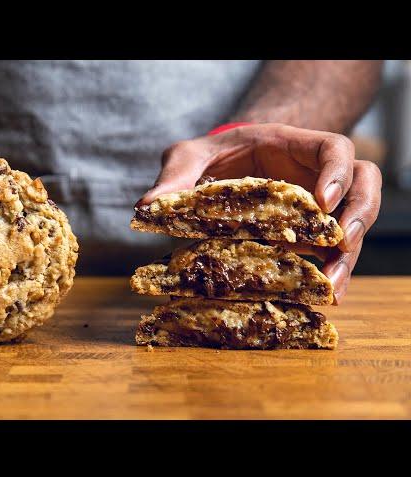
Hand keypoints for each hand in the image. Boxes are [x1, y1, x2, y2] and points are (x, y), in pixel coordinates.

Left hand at [138, 123, 381, 302]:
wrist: (220, 168)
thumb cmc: (211, 156)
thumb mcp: (190, 157)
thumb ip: (174, 175)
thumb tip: (147, 206)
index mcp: (292, 148)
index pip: (336, 149)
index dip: (337, 172)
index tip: (321, 202)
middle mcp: (314, 177)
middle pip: (363, 187)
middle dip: (358, 216)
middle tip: (339, 245)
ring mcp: (315, 209)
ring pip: (354, 225)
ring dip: (349, 256)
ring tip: (332, 287)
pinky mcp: (307, 236)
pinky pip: (329, 252)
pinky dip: (327, 273)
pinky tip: (318, 296)